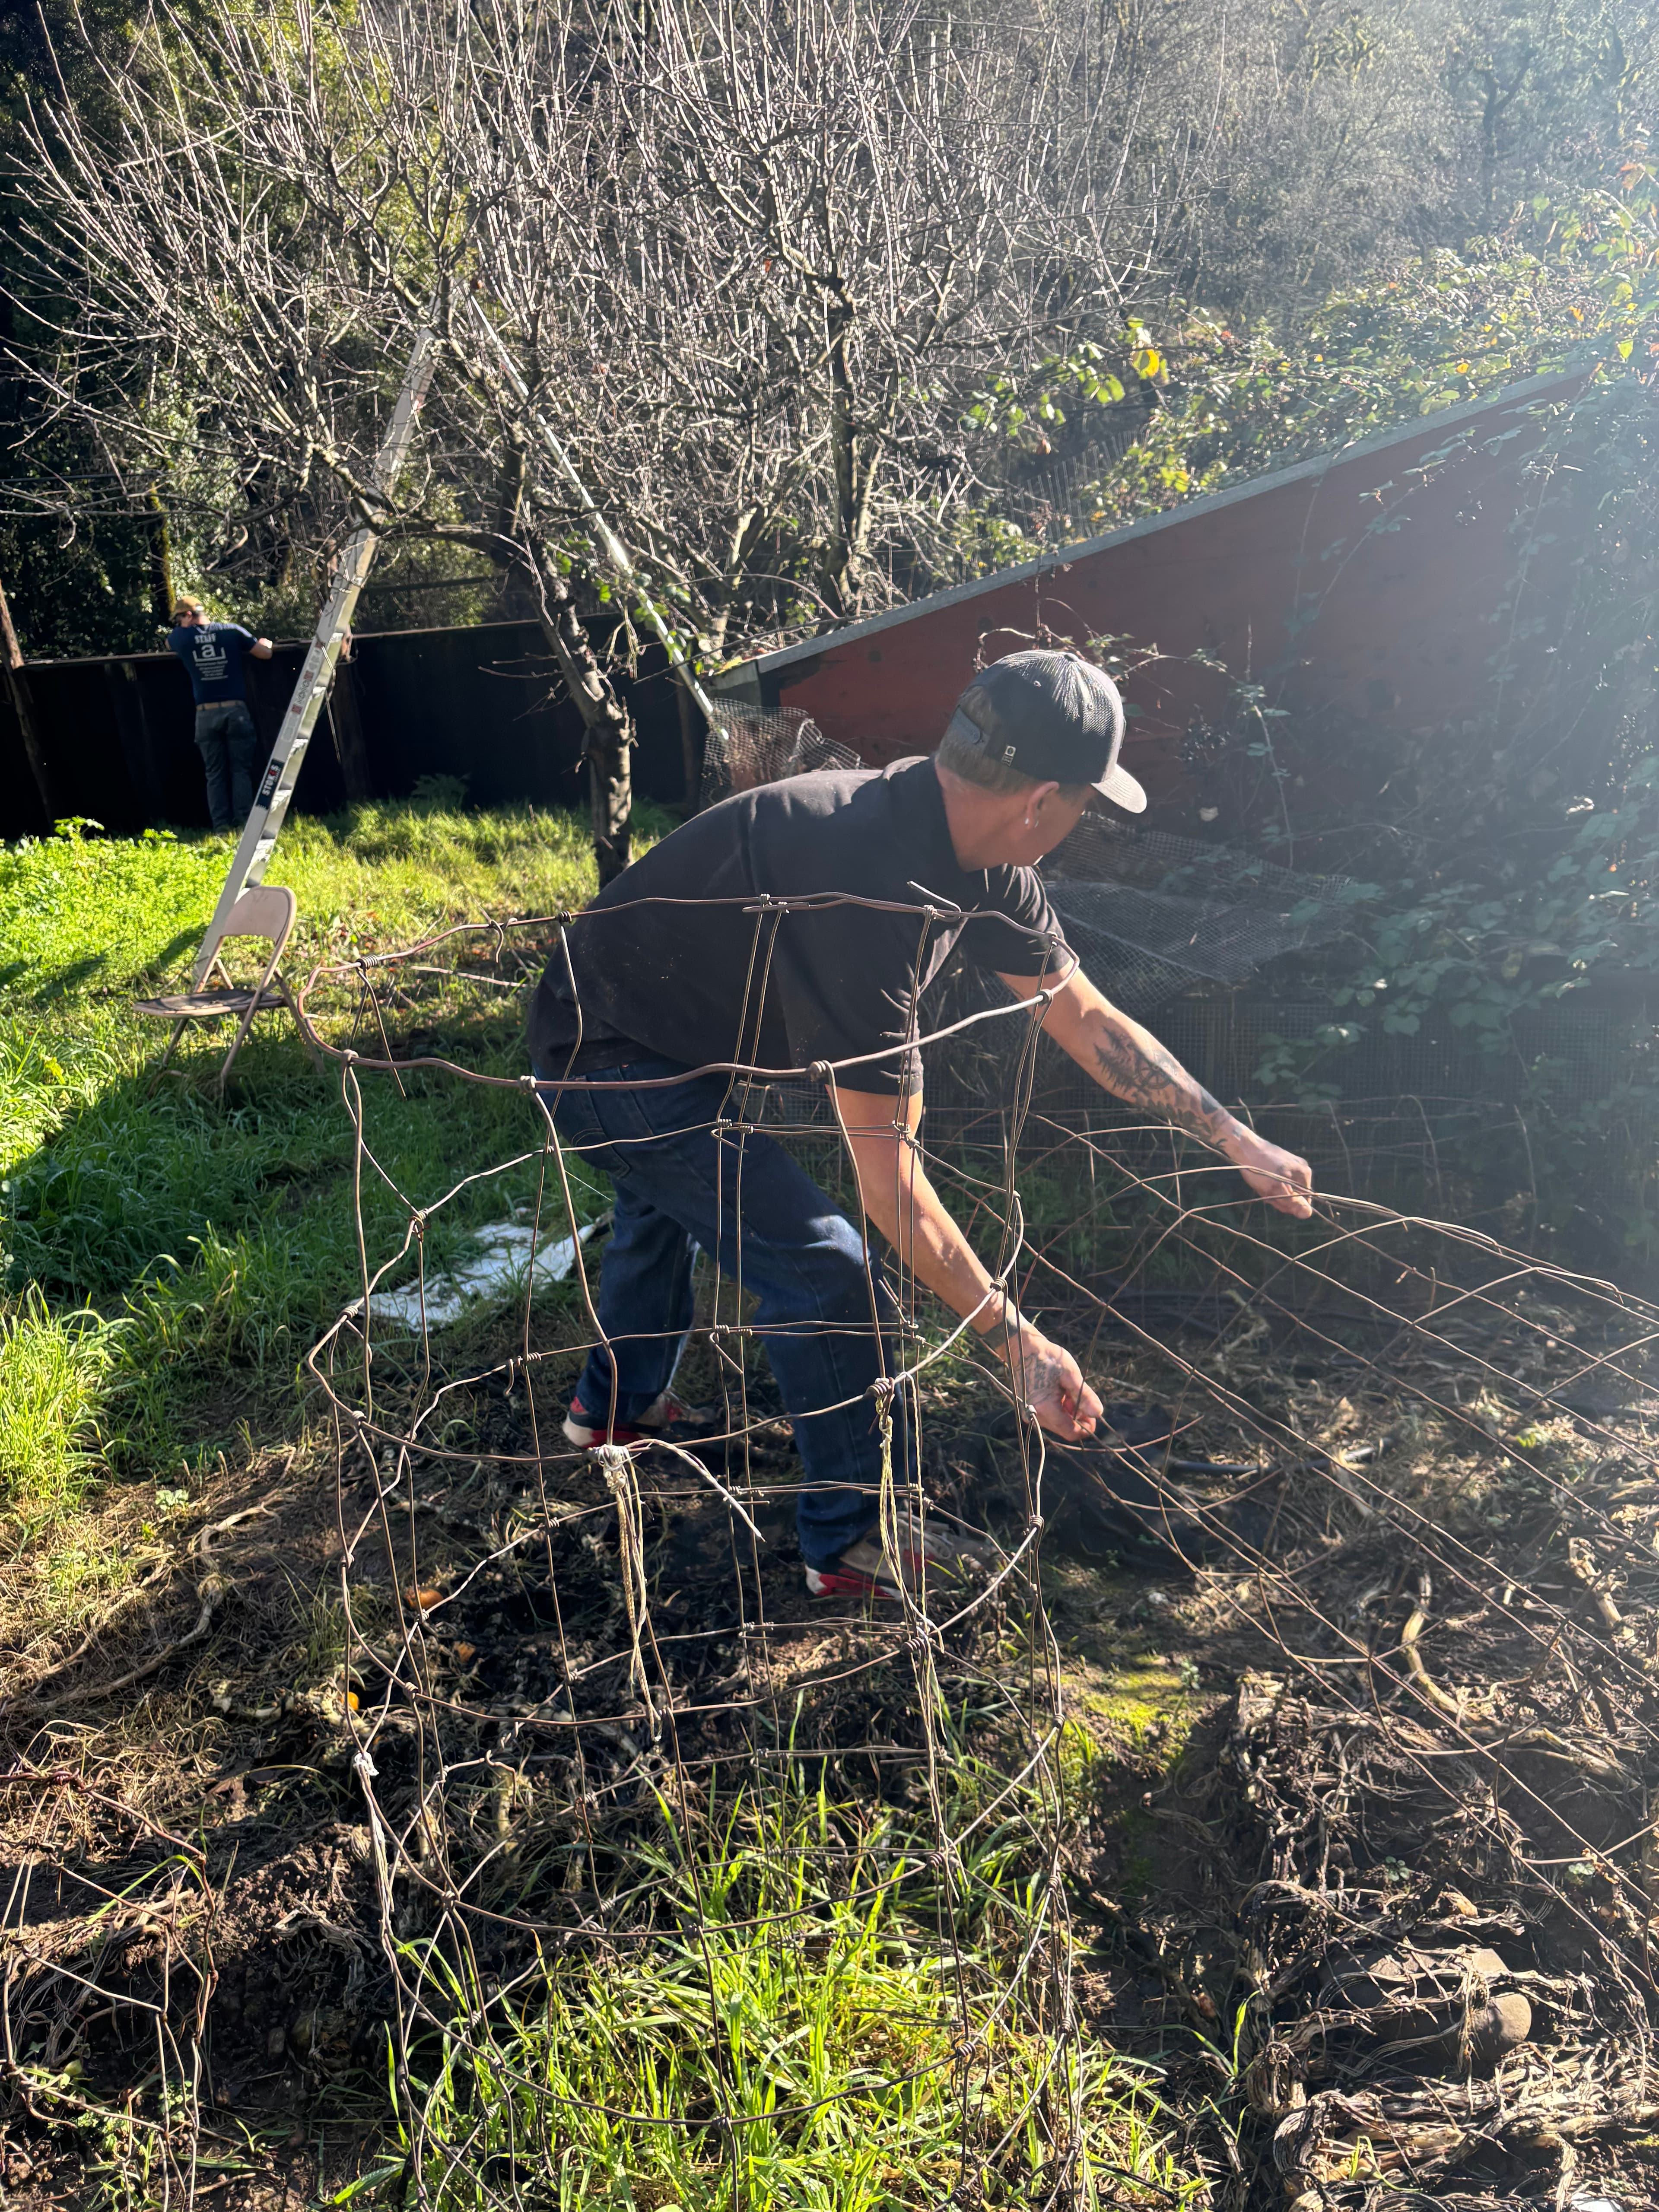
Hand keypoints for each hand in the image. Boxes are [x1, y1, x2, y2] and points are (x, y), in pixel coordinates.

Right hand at [1011, 1326, 1101, 1441]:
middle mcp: (1035, 1415)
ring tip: (1066, 1391)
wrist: (1023, 1349)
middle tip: (1076, 1395)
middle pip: (1064, 1428)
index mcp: (1045, 1408)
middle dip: (1076, 1416)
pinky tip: (1058, 1392)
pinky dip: (1058, 1409)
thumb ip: (1084, 1396)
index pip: (1070, 1432)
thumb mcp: (1070, 1374)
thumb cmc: (1047, 1358)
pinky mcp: (1028, 1409)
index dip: (1085, 1428)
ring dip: (1067, 1412)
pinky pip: (1049, 1417)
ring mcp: (1029, 1413)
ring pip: (1057, 1423)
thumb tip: (1098, 1413)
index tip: (1093, 1414)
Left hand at [1227, 1126, 1313, 1216]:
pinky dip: (1268, 1185)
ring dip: (1271, 1192)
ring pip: (1283, 1190)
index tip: (1274, 1196)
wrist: (1244, 1146)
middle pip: (1292, 1196)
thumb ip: (1292, 1202)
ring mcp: (1290, 1166)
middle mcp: (1300, 1169)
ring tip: (1261, 1184)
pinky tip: (1260, 1180)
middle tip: (1265, 1190)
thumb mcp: (1276, 1188)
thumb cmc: (1260, 1168)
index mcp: (1305, 1173)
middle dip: (1278, 1197)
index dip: (1288, 1204)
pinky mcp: (1279, 1165)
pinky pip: (1277, 1182)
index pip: (1303, 1201)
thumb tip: (1308, 1214)